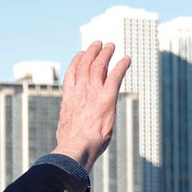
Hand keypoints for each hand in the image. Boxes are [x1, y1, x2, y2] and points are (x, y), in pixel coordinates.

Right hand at [54, 42, 130, 172]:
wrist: (76, 147)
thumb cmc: (71, 144)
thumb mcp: (65, 129)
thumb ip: (70, 122)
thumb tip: (67, 132)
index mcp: (68, 98)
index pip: (72, 73)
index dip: (77, 61)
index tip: (81, 54)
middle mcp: (80, 91)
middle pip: (85, 65)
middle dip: (92, 52)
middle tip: (98, 44)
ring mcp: (93, 92)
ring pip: (99, 66)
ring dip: (105, 54)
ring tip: (111, 46)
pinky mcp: (108, 97)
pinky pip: (115, 76)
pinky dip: (121, 66)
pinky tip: (127, 59)